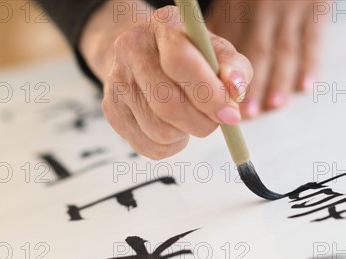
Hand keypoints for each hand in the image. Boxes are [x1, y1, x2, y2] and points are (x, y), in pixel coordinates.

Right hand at [80, 1, 252, 159]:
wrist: (148, 57)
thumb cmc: (191, 56)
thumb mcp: (218, 53)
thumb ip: (234, 69)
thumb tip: (234, 92)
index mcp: (163, 25)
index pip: (180, 62)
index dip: (208, 94)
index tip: (229, 113)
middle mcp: (132, 48)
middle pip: (167, 103)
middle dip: (201, 122)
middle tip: (216, 121)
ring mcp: (117, 80)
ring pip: (159, 130)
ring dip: (185, 133)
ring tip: (191, 118)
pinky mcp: (111, 110)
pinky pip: (148, 146)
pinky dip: (170, 145)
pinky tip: (173, 127)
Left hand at [206, 0, 327, 117]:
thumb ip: (225, 19)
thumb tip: (206, 54)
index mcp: (238, 3)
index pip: (229, 44)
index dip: (225, 75)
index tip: (219, 100)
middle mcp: (263, 6)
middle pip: (256, 51)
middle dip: (251, 85)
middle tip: (244, 113)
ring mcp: (290, 8)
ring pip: (282, 50)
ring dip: (277, 80)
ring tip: (271, 106)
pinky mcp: (316, 7)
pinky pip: (312, 39)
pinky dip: (309, 64)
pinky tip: (304, 86)